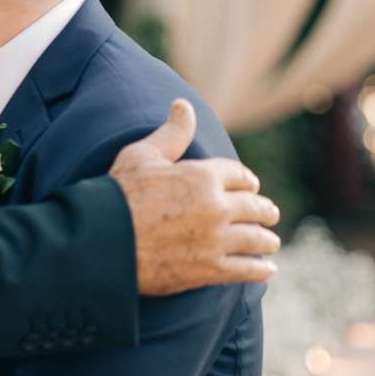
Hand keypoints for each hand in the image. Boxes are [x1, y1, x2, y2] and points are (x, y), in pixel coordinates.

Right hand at [109, 99, 280, 295]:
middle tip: (270, 213)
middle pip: (254, 207)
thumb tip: (183, 105)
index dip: (247, 180)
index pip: (239, 175)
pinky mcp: (209, 270)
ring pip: (256, 239)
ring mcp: (216, 241)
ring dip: (267, 241)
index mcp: (203, 176)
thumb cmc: (118, 194)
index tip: (251, 186)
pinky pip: (246, 270)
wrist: (104, 240)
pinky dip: (261, 270)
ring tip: (270, 243)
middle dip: (264, 210)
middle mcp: (216, 207)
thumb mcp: (142, 155)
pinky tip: (268, 270)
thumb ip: (171, 133)